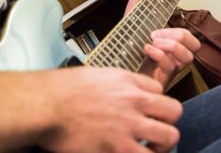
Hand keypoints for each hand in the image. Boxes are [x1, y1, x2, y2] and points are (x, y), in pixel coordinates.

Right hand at [37, 66, 182, 152]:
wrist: (46, 106)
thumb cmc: (63, 90)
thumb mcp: (97, 75)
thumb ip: (117, 83)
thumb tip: (126, 92)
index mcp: (128, 83)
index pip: (160, 91)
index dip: (154, 104)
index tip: (146, 113)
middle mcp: (134, 102)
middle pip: (174, 112)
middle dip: (167, 123)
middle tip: (157, 133)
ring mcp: (129, 127)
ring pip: (169, 137)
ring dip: (162, 145)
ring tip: (150, 150)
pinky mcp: (118, 150)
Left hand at [124, 0, 200, 85]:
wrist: (118, 79)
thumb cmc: (126, 58)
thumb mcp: (130, 35)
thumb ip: (132, 17)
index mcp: (170, 48)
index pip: (190, 38)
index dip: (180, 32)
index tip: (158, 30)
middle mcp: (174, 59)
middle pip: (195, 46)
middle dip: (180, 36)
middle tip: (159, 35)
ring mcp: (169, 70)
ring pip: (187, 58)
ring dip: (172, 46)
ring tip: (155, 42)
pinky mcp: (162, 80)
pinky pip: (169, 67)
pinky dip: (160, 55)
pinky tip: (148, 49)